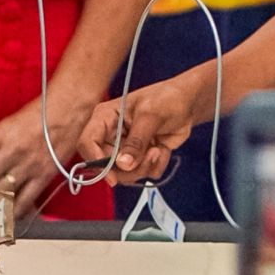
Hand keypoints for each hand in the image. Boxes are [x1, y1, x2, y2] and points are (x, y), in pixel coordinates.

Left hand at [0, 84, 94, 218]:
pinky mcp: (44, 176)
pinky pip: (25, 201)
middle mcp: (13, 151)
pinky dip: (12, 212)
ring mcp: (29, 165)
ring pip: (0, 194)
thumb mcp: (8, 124)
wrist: (67, 110)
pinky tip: (4, 216)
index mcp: (2, 134)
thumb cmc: (37, 114)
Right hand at [77, 80, 193, 185]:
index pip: (87, 142)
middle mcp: (110, 134)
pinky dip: (155, 166)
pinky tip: (162, 149)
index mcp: (105, 117)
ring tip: (158, 149)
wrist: (187, 104)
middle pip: (106, 165)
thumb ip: (137, 141)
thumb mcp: (151, 115)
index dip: (96, 161)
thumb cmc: (167, 98)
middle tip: (151, 153)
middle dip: (130, 167)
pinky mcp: (138, 158)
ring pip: (124, 174)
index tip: (112, 176)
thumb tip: (123, 165)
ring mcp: (124, 148)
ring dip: (144, 167)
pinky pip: (141, 174)